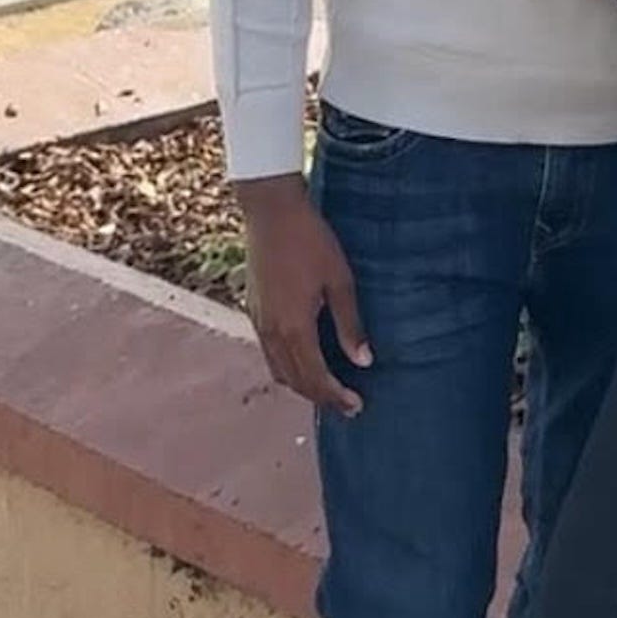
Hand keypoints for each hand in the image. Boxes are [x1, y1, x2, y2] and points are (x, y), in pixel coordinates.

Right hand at [239, 173, 373, 416]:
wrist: (270, 211)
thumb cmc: (310, 241)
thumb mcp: (339, 280)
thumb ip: (350, 324)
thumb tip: (363, 361)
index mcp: (294, 328)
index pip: (315, 378)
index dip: (336, 397)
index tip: (356, 406)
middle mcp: (271, 332)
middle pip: (295, 381)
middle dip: (320, 397)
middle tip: (347, 406)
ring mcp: (258, 321)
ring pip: (278, 369)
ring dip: (302, 385)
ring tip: (327, 389)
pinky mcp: (253, 309)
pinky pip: (269, 352)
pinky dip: (287, 367)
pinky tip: (305, 360)